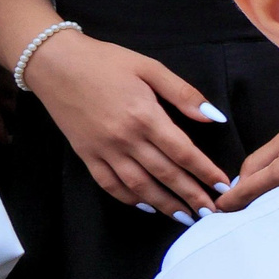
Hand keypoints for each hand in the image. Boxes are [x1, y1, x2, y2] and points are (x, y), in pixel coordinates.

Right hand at [23, 28, 226, 219]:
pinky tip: (146, 206)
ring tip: (185, 217)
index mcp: (145, 116)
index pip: (183, 152)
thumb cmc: (106, 61)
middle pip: (165, 174)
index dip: (205, 172)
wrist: (54, 62)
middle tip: (212, 213)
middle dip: (191, 196)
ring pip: (139, 185)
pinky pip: (109, 184)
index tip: (224, 187)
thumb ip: (183, 94)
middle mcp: (125, 138)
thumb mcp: (150, 67)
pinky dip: (129, 198)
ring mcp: (103, 149)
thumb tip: (214, 116)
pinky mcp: (85, 154)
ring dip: (164, 204)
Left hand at [216, 112, 278, 210]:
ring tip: (261, 205)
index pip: (247, 190)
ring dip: (267, 206)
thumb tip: (240, 181)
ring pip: (277, 207)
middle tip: (237, 206)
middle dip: (249, 205)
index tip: (218, 208)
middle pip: (261, 203)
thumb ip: (258, 160)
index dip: (230, 200)